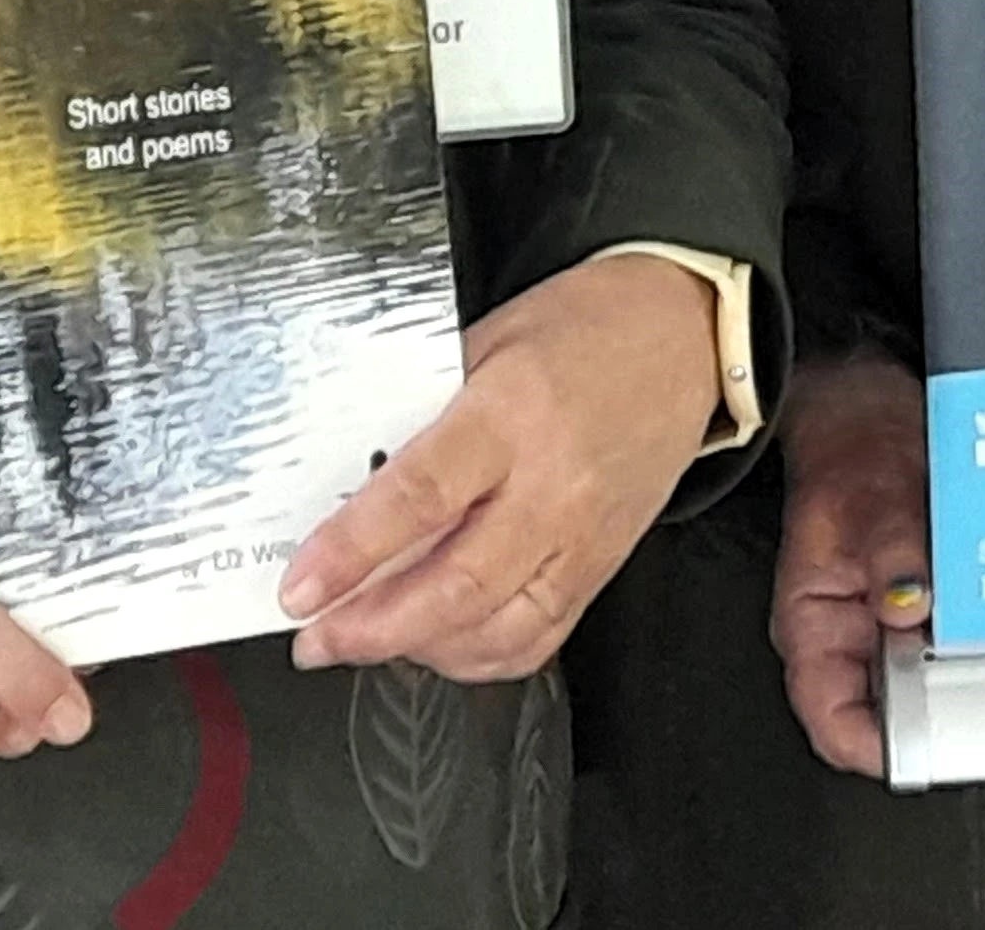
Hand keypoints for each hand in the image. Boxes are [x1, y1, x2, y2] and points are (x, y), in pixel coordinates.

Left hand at [281, 251, 718, 679]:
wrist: (683, 333)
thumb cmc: (586, 327)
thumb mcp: (487, 341)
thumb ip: (424, 413)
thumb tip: (351, 480)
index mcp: (513, 412)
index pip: (422, 496)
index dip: (352, 550)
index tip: (301, 586)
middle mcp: (554, 483)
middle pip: (457, 584)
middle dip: (372, 627)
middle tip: (318, 637)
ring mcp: (585, 532)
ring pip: (498, 627)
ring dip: (419, 649)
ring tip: (366, 640)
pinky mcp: (605, 562)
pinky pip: (539, 637)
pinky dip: (479, 655)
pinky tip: (439, 643)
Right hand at [769, 352, 931, 776]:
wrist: (869, 409)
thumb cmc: (851, 450)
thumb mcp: (869, 497)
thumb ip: (889, 554)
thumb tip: (910, 603)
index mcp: (814, 625)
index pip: (835, 720)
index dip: (880, 747)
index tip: (930, 744)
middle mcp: (851, 633)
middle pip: (894, 707)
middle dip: (941, 704)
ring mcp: (890, 619)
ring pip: (930, 674)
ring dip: (965, 665)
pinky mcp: (924, 599)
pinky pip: (951, 634)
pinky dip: (977, 631)